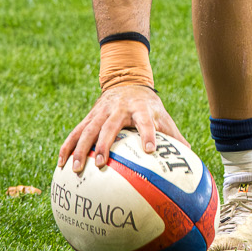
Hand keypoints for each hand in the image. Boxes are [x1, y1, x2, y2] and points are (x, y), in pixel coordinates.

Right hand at [57, 83, 181, 173]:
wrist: (126, 81)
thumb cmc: (148, 106)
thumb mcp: (163, 116)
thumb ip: (175, 136)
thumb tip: (191, 156)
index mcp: (140, 109)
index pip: (146, 121)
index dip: (149, 134)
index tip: (150, 150)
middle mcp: (119, 109)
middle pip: (110, 127)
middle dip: (105, 144)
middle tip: (101, 163)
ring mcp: (101, 112)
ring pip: (88, 130)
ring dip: (81, 149)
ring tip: (76, 169)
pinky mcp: (89, 116)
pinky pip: (75, 132)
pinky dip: (67, 147)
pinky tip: (60, 163)